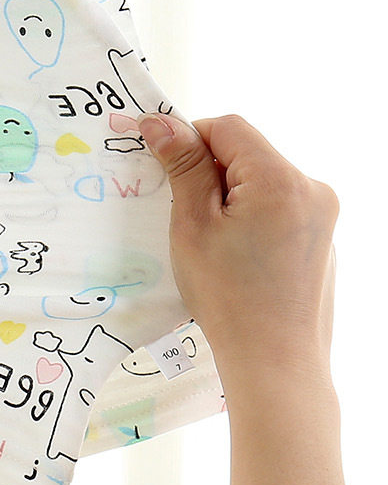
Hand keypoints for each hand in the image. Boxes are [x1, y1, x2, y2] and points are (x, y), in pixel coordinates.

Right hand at [138, 111, 338, 376]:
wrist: (276, 363)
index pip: (227, 127)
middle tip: (186, 214)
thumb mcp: (192, 224)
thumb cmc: (229, 296)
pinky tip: (237, 257)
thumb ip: (183, 165)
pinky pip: (279, 208)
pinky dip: (252, 217)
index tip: (164, 169)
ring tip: (211, 240)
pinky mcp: (323, 240)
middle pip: (247, 153)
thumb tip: (160, 121)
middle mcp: (312, 189)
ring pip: (262, 181)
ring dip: (230, 195)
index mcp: (281, 179)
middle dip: (211, 172)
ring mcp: (323, 217)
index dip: (190, 140)